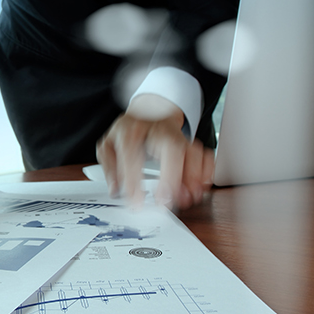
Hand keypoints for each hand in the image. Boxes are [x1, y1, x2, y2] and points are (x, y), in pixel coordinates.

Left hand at [96, 95, 213, 209]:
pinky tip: (199, 188)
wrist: (149, 110)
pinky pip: (204, 155)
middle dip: (172, 177)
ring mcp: (177, 135)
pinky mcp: (191, 142)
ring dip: (192, 178)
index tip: (136, 202)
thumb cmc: (128, 132)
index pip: (133, 155)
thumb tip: (115, 190)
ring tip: (187, 199)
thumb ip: (109, 168)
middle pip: (171, 148)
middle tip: (167, 201)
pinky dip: (205, 172)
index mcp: (131, 132)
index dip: (134, 181)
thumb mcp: (108, 145)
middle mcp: (157, 131)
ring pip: (192, 151)